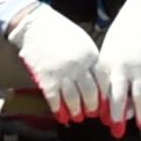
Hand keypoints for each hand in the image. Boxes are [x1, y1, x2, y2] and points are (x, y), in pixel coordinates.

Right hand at [10, 3, 104, 123]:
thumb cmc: (60, 32)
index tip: (105, 103)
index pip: (103, 82)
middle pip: (90, 95)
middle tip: (92, 114)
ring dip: (76, 111)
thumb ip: (91, 60)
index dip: (105, 96)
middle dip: (92, 108)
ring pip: (73, 101)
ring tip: (78, 117)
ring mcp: (62, 74)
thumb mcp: (83, 41)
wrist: (34, 24)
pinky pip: (54, 100)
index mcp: (91, 56)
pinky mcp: (46, 79)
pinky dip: (58, 110)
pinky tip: (61, 116)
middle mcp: (79, 67)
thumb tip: (98, 82)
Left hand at [95, 0, 140, 134]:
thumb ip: (108, 69)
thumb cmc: (125, 31)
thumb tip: (108, 91)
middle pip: (117, 99)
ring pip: (139, 98)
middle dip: (117, 117)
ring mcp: (139, 69)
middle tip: (116, 132)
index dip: (101, 106)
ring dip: (140, 114)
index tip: (101, 118)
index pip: (101, 90)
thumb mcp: (110, 48)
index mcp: (106, 63)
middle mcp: (121, 68)